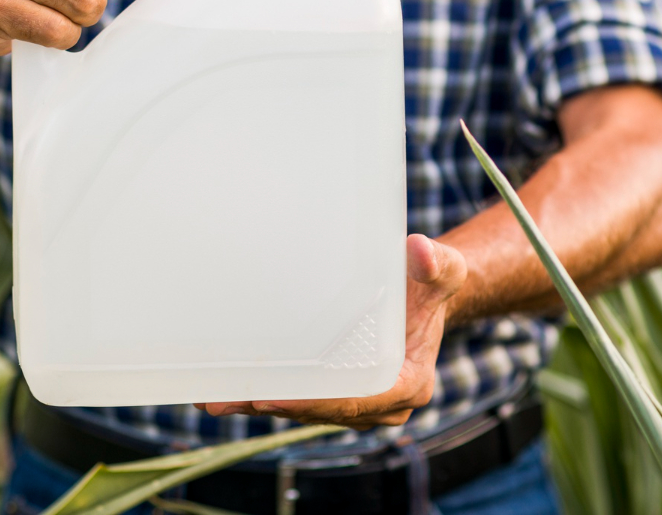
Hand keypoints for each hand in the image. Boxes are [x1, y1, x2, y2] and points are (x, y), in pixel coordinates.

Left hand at [197, 234, 467, 428]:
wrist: (421, 295)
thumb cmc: (428, 283)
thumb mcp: (442, 270)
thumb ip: (435, 264)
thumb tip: (419, 250)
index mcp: (409, 383)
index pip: (358, 399)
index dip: (317, 400)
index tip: (278, 397)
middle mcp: (383, 402)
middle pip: (327, 410)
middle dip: (282, 406)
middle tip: (237, 397)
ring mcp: (359, 403)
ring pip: (309, 410)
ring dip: (265, 405)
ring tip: (218, 399)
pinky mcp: (339, 394)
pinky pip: (302, 399)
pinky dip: (267, 396)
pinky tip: (227, 392)